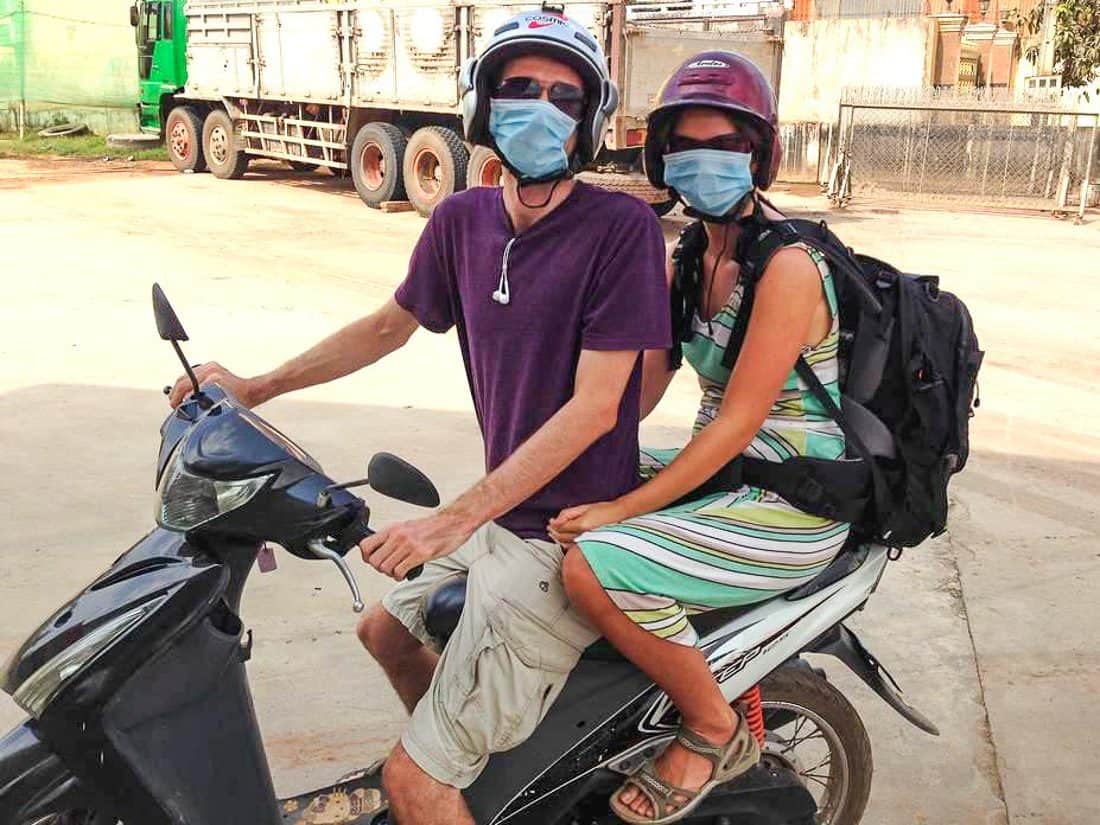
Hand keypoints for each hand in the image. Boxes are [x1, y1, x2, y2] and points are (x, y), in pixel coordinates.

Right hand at [168, 361, 260, 408]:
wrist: (251, 390)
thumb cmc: (239, 400)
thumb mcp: (219, 406)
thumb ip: (202, 405)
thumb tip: (186, 407)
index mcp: (212, 378)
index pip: (186, 385)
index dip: (177, 397)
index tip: (175, 405)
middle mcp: (211, 370)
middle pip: (183, 379)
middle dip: (176, 393)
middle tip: (174, 404)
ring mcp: (211, 367)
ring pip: (186, 376)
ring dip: (180, 388)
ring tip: (178, 399)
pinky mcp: (212, 366)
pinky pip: (193, 374)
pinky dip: (188, 383)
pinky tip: (188, 393)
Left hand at [360, 512, 474, 579]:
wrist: (454, 522)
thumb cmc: (434, 526)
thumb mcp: (408, 526)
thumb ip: (394, 536)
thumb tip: (383, 549)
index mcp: (393, 529)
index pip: (366, 545)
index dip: (366, 557)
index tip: (372, 561)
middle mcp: (398, 536)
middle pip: (374, 561)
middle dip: (379, 569)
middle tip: (388, 569)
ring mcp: (409, 545)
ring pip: (385, 568)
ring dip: (390, 574)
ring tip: (398, 572)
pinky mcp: (420, 554)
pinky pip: (400, 571)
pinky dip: (400, 576)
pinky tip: (406, 573)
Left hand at [547, 500, 627, 546]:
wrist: (617, 514)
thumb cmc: (602, 509)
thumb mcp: (583, 507)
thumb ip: (568, 514)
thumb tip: (556, 520)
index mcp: (580, 525)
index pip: (561, 528)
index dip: (553, 525)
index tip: (550, 522)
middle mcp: (582, 535)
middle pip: (562, 537)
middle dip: (554, 532)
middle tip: (549, 528)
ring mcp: (586, 540)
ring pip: (567, 543)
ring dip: (558, 539)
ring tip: (553, 534)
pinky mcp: (589, 543)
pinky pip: (574, 546)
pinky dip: (566, 544)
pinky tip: (563, 541)